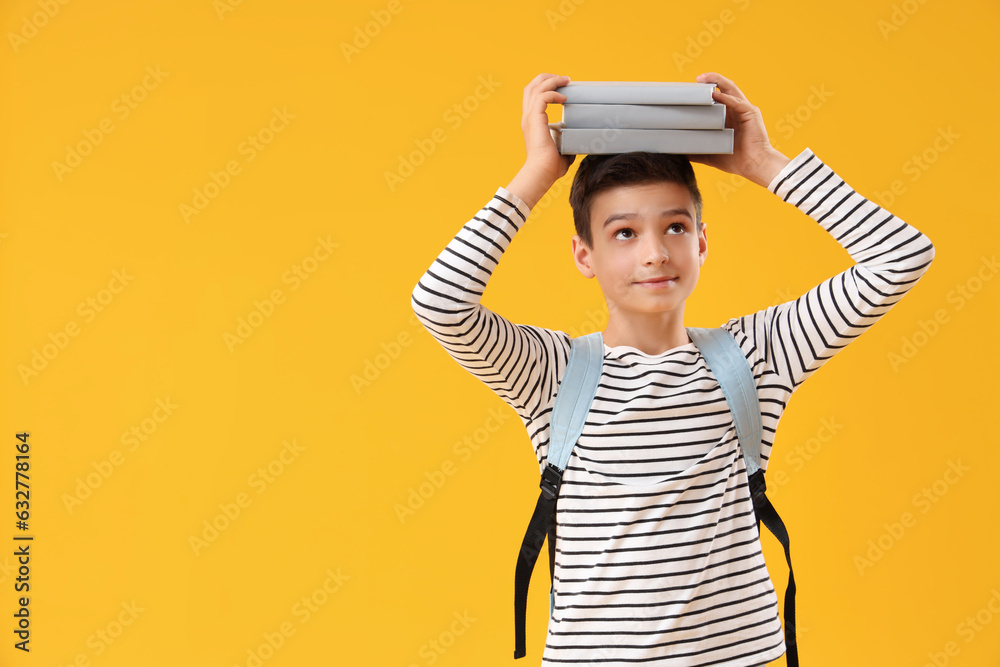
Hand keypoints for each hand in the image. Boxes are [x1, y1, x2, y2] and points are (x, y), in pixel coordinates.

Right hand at [519, 73, 576, 183]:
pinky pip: (542, 96)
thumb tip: (579, 143)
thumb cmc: (550, 167)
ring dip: (552, 81)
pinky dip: (554, 93)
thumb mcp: (561, 149)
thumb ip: (567, 142)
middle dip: (547, 78)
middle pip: (531, 86)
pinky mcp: (534, 118)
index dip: (546, 87)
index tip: (562, 87)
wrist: (541, 172)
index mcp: (531, 122)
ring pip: (536, 87)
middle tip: (564, 78)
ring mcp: (530, 117)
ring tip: (566, 81)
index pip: (532, 96)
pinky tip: (564, 99)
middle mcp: (528, 117)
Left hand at [686, 72, 788, 187]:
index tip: (691, 89)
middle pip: (724, 88)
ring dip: (718, 81)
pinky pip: (737, 102)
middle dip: (711, 80)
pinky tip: (716, 94)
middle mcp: (736, 109)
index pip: (718, 97)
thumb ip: (696, 149)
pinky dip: (726, 97)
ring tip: (703, 79)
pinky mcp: (750, 113)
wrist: (754, 166)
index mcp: (728, 116)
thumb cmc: (735, 161)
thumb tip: (676, 151)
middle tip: (697, 79)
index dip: (706, 91)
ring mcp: (744, 110)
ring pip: (731, 89)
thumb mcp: (709, 154)